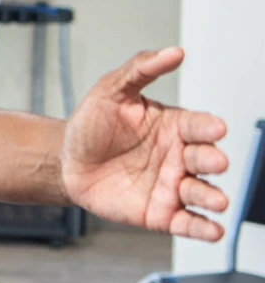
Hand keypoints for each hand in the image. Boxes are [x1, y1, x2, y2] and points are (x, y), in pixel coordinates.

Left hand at [61, 47, 231, 241]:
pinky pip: (187, 222)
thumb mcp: (111, 91)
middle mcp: (179, 156)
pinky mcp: (160, 212)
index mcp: (174, 126)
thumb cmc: (91, 126)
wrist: (65, 162)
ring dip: (212, 196)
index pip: (199, 126)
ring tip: (216, 200)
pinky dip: (202, 228)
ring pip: (201, 192)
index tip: (215, 128)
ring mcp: (171, 186)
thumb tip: (174, 52)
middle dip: (213, 161)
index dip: (208, 127)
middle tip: (214, 162)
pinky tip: (213, 230)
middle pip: (205, 159)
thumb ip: (141, 69)